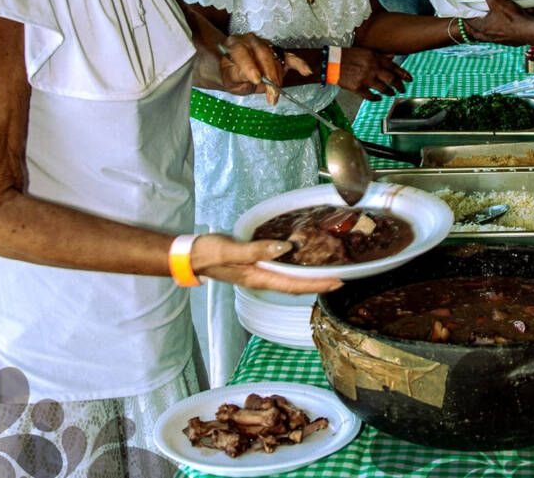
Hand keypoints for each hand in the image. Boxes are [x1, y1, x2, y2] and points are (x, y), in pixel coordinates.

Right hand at [192, 235, 342, 293]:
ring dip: (310, 280)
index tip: (338, 281)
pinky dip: (297, 273)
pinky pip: (282, 275)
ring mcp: (258, 276)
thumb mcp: (231, 249)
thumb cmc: (209, 252)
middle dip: (320, 284)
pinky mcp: (255, 269)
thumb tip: (284, 248)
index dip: (317, 284)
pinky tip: (304, 266)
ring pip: (290, 282)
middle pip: (296, 286)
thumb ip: (257, 250)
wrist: (190, 256)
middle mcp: (262, 280)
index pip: (294, 285)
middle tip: (343, 279)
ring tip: (329, 274)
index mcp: (258, 278)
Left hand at [219, 33, 311, 103]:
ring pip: (276, 60)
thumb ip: (237, 76)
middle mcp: (251, 41)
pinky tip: (306, 71)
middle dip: (269, 76)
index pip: (242, 52)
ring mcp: (266, 46)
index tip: (256, 79)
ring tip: (275, 96)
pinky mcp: (277, 54)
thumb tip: (251, 77)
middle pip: (263, 55)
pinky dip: (299, 64)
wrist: (235, 71)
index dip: (250, 65)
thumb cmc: (231, 74)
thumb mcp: (228, 78)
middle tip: (271, 94)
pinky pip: (290, 58)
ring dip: (278, 79)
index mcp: (235, 44)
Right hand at [338, 48, 412, 100]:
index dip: (403, 74)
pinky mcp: (358, 87)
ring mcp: (366, 78)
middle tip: (402, 89)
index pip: (393, 67)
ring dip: (389, 92)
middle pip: (391, 79)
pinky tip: (378, 98)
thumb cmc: (347, 56)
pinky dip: (376, 98)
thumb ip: (379, 56)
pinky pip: (370, 96)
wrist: (332, 62)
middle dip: (399, 85)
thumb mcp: (365, 51)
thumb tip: (391, 58)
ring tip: (391, 94)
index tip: (409, 79)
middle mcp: (373, 68)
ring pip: (383, 88)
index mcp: (375, 58)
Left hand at [465, 0, 526, 44]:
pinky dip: (495, 34)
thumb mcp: (498, 1)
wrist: (528, 30)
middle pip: (476, 33)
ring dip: (483, 32)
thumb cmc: (512, 18)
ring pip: (486, 37)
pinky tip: (499, 30)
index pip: (469, 22)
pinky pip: (497, 39)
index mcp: (483, 27)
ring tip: (484, 27)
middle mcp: (488, 36)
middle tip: (470, 24)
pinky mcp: (508, 42)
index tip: (464, 15)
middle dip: (472, 28)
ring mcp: (498, 40)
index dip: (465, 17)